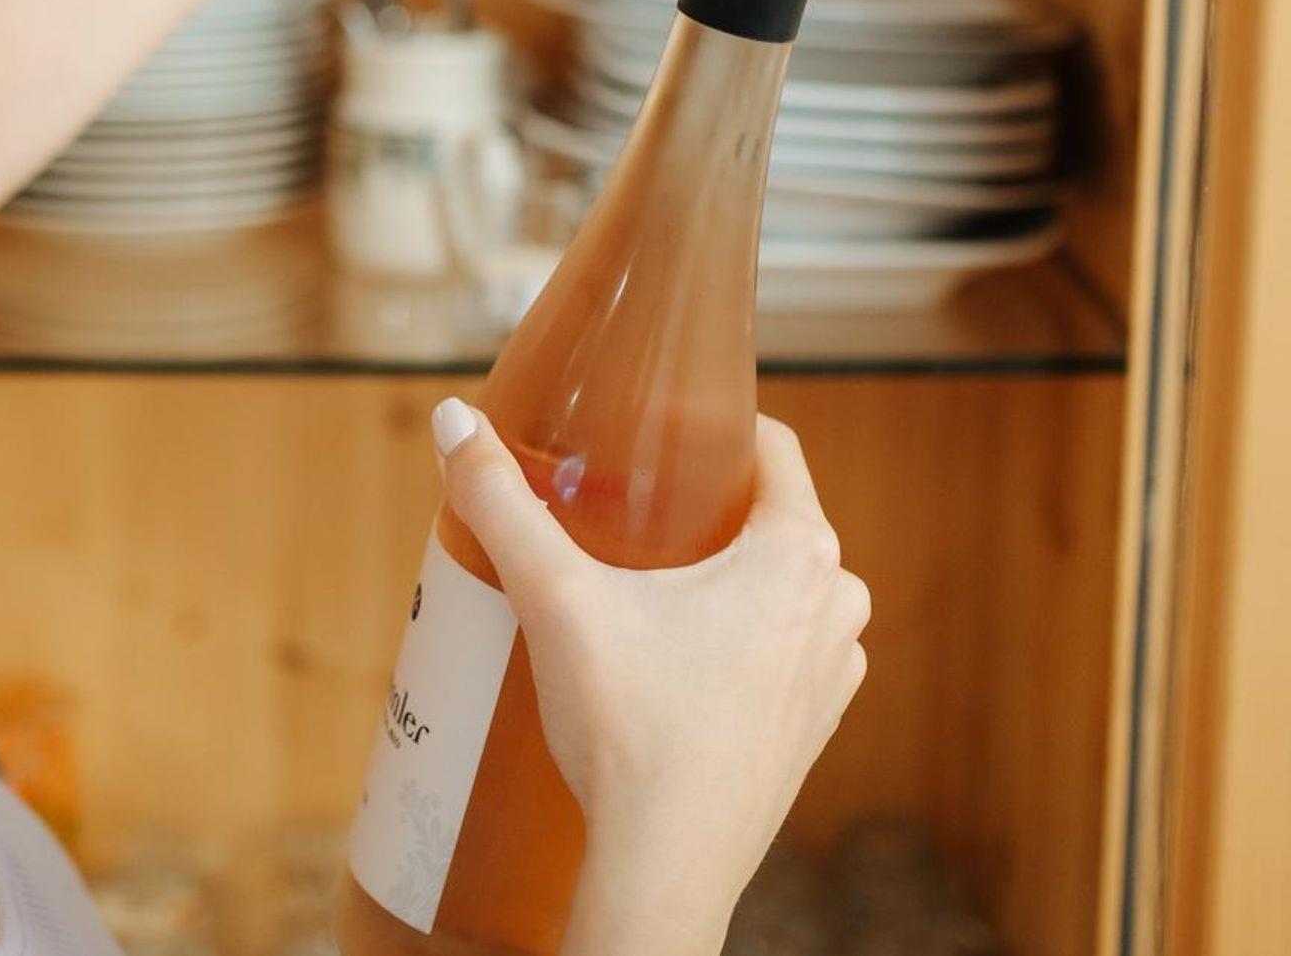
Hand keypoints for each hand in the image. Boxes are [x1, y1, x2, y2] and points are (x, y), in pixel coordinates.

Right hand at [430, 399, 869, 952]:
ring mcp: (831, 675)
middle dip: (701, 504)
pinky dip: (730, 636)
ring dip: (718, 574)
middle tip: (622, 505)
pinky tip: (663, 653)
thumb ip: (502, 501)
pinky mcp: (809, 729)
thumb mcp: (557, 597)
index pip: (773, 447)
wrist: (664, 871)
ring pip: (775, 586)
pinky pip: (778, 650)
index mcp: (801, 555)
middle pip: (768, 517)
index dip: (708, 426)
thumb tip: (454, 418)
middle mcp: (837, 608)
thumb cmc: (630, 730)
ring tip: (637, 578)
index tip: (646, 430)